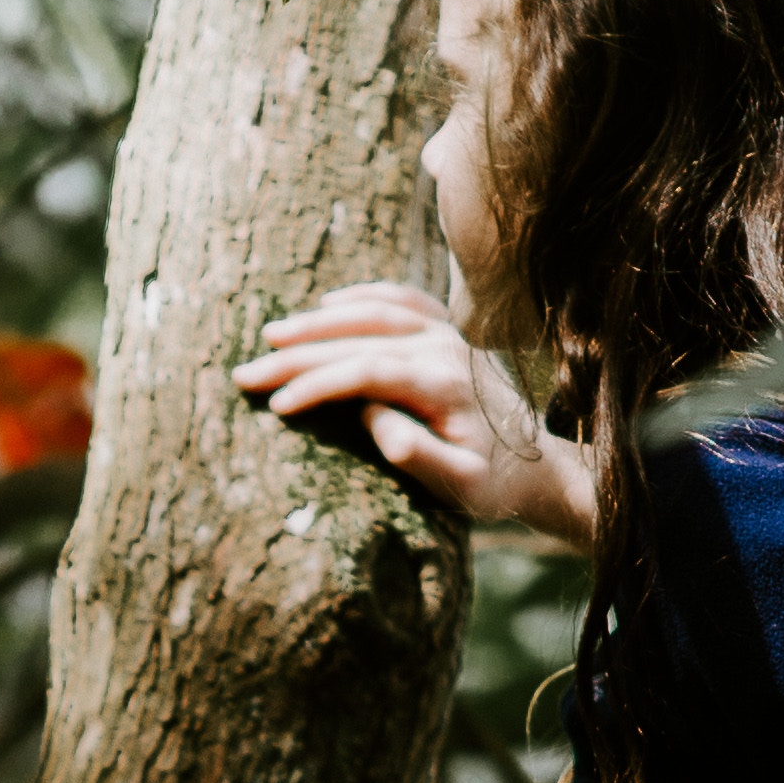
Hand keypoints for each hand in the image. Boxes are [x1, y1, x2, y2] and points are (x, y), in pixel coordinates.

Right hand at [232, 288, 597, 541]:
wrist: (537, 466)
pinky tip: (328, 303)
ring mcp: (449, 334)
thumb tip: (371, 422)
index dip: (317, 385)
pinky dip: (364, 297)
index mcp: (444, 384)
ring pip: (375, 313)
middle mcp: (446, 348)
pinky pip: (402, 300)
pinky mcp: (450, 332)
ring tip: (272, 335)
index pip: (365, 372)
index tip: (276, 407)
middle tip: (245, 373)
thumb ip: (418, 455)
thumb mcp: (461, 485)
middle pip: (359, 339)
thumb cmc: (492, 484)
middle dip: (297, 356)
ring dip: (320, 321)